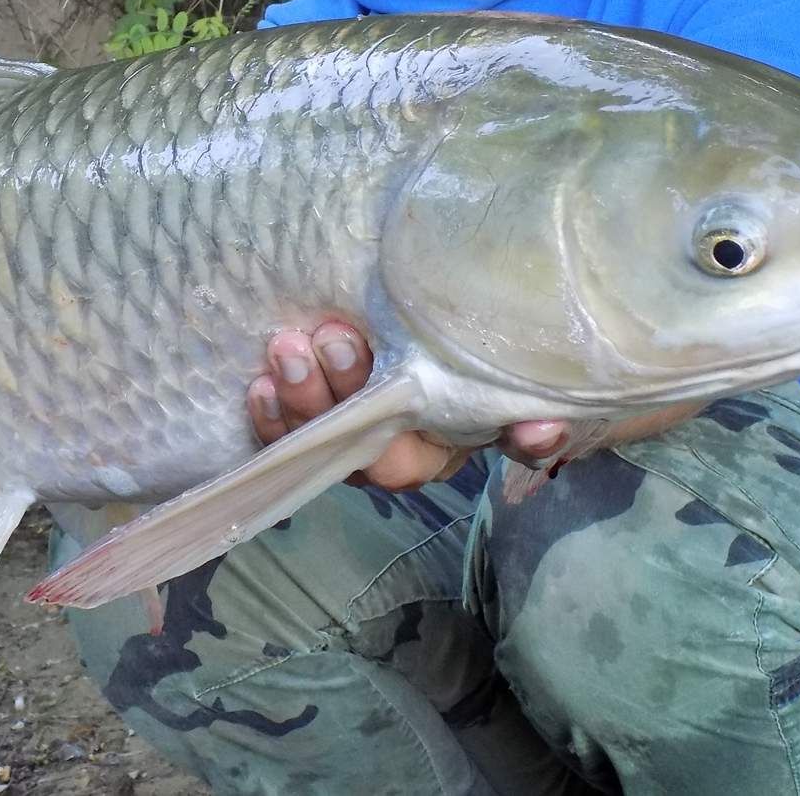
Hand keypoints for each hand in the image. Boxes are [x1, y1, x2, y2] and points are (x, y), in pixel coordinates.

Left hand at [245, 322, 568, 492]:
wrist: (466, 342)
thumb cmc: (490, 373)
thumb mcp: (518, 396)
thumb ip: (531, 419)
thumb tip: (541, 430)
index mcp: (434, 450)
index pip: (406, 460)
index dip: (391, 436)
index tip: (392, 388)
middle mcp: (384, 451)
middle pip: (349, 445)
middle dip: (332, 397)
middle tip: (327, 340)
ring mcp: (343, 434)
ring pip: (310, 436)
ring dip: (296, 397)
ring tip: (287, 348)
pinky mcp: (309, 412)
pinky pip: (281, 427)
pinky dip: (269, 410)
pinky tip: (257, 382)